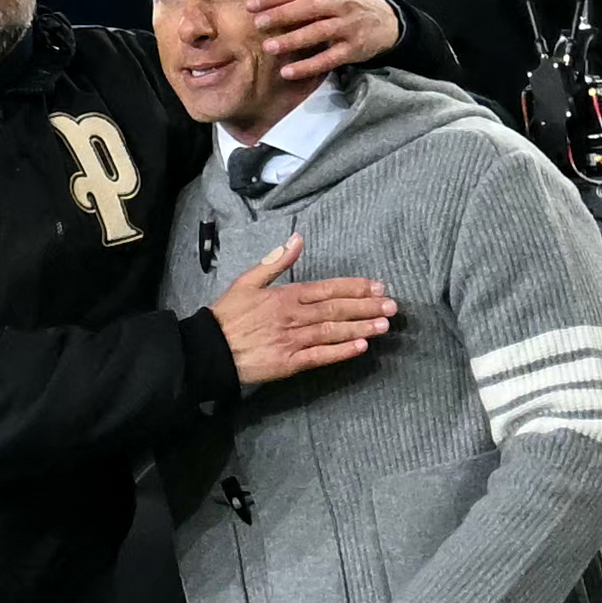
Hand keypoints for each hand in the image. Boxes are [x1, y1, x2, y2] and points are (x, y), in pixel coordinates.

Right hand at [213, 236, 396, 384]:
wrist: (209, 350)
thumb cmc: (228, 316)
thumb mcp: (248, 281)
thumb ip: (276, 261)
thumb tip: (298, 239)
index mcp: (285, 296)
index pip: (327, 289)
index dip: (354, 288)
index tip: (377, 286)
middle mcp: (293, 317)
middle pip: (336, 309)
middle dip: (366, 307)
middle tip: (391, 306)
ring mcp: (292, 341)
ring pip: (332, 332)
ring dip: (360, 328)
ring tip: (384, 325)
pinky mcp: (288, 363)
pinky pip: (319, 356)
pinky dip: (340, 352)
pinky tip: (360, 348)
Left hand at [248, 0, 402, 81]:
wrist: (384, 19)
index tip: (252, 4)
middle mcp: (339, 3)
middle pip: (308, 9)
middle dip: (282, 16)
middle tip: (258, 24)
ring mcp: (347, 27)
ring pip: (318, 33)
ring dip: (293, 41)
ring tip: (269, 48)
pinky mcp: (352, 49)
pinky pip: (329, 59)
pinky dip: (308, 67)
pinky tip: (288, 72)